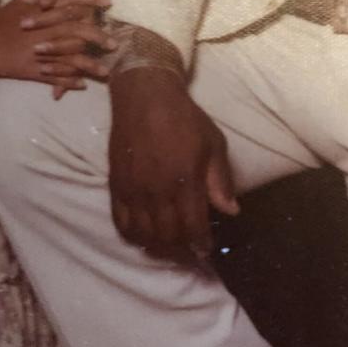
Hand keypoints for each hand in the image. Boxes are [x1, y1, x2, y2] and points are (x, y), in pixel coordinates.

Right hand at [0, 0, 115, 89]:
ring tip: (105, 72)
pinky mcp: (32, 70)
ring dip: (89, 66)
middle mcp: (43, 31)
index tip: (108, 3)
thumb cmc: (6, 16)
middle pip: (76, 32)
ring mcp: (38, 52)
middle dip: (97, 38)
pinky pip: (54, 78)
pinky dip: (69, 82)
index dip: (91, 0)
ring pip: (68, 59)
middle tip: (114, 44)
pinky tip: (82, 84)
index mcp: (42, 11)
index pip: (71, 1)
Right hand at [109, 68, 238, 259]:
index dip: (200, 244)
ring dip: (158, 246)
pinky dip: (133, 236)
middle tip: (188, 248)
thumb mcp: (213, 143)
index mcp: (185, 180)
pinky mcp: (116, 185)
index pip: (193, 227)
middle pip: (168, 236)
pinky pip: (120, 223)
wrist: (145, 97)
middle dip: (181, 249)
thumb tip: (231, 211)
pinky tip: (144, 234)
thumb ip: (220, 180)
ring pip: (144, 235)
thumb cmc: (184, 118)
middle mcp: (157, 190)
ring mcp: (134, 189)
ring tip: (168, 244)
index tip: (205, 249)